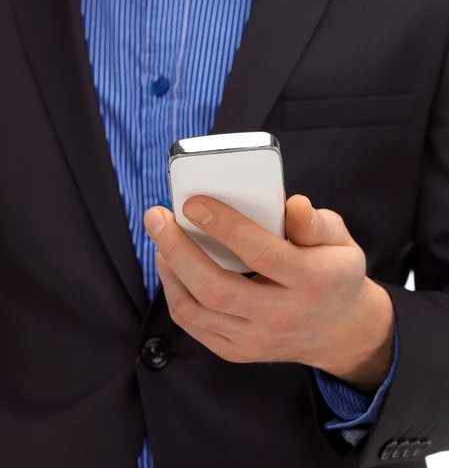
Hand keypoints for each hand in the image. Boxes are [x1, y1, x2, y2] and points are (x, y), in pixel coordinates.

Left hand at [144, 195, 394, 390]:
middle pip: (217, 288)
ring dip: (170, 270)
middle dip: (178, 249)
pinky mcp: (239, 351)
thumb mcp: (339, 240)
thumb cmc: (334, 274)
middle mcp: (282, 315)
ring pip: (198, 309)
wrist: (338, 332)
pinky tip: (171, 266)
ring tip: (160, 237)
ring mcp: (257, 339)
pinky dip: (175, 293)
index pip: (262, 254)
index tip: (193, 203)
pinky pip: (195, 325)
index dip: (224, 227)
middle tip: (157, 217)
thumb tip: (291, 203)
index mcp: (312, 281)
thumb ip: (314, 222)